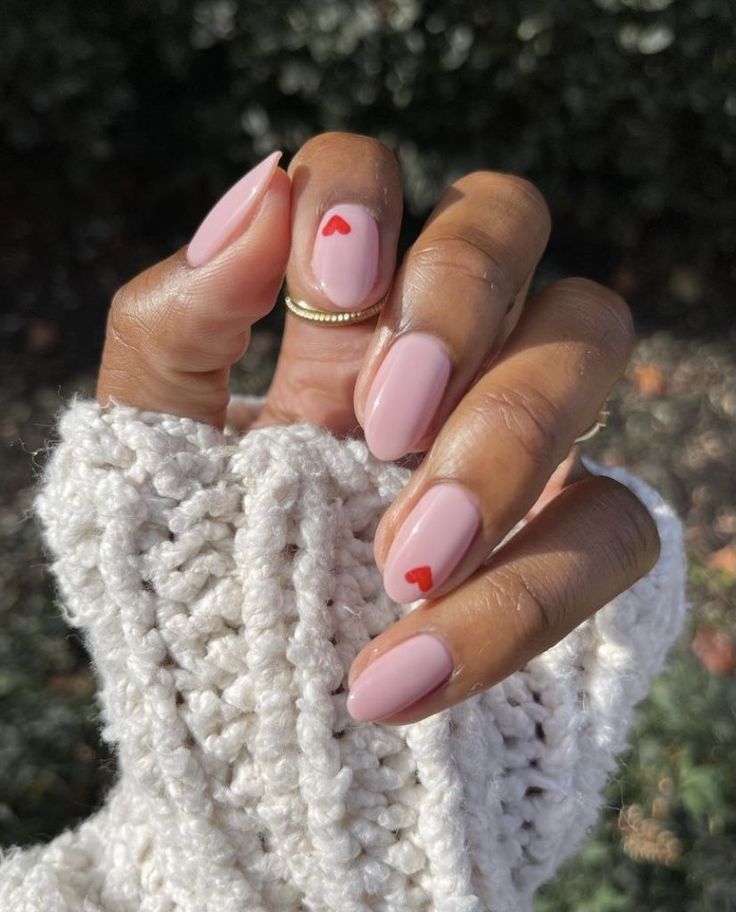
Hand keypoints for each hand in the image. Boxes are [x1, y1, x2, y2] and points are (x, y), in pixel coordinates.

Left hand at [97, 132, 659, 724]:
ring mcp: (523, 433)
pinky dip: (522, 601)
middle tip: (384, 422)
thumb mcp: (149, 452)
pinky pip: (614, 527)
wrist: (239, 728)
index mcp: (332, 322)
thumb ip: (174, 322)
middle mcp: (439, 350)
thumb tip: (259, 191)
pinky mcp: (578, 540)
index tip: (331, 294)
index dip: (363, 200)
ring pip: (588, 335)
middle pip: (509, 215)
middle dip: (457, 297)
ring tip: (402, 563)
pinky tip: (413, 676)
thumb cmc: (191, 576)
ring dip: (502, 443)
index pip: (369, 177)